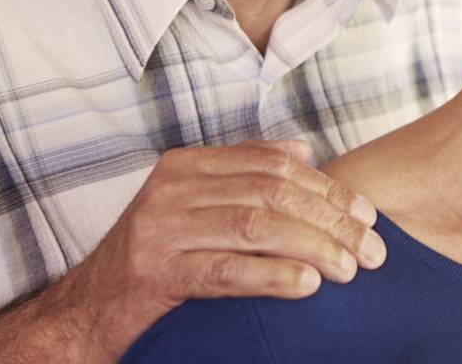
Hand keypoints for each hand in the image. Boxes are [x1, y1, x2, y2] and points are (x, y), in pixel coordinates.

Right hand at [59, 139, 385, 358]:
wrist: (88, 311)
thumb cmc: (154, 260)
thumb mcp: (194, 207)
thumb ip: (242, 174)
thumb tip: (301, 150)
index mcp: (187, 165)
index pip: (274, 166)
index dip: (329, 189)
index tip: (368, 216)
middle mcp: (173, 188)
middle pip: (272, 194)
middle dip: (332, 221)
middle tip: (373, 252)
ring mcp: (161, 228)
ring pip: (255, 228)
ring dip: (314, 248)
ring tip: (351, 270)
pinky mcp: (156, 271)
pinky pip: (225, 269)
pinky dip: (272, 275)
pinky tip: (307, 285)